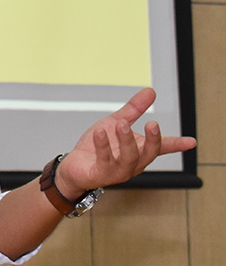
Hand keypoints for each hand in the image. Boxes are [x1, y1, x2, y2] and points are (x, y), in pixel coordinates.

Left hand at [54, 88, 195, 198]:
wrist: (74, 167)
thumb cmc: (97, 147)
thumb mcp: (115, 123)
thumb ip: (133, 110)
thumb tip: (150, 91)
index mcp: (139, 151)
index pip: (162, 148)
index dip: (177, 144)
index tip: (191, 142)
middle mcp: (133, 163)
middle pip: (149, 154)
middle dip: (152, 140)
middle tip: (152, 124)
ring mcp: (118, 171)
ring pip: (129, 159)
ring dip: (126, 141)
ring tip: (121, 124)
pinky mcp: (101, 174)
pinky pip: (105, 161)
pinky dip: (103, 146)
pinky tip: (100, 133)